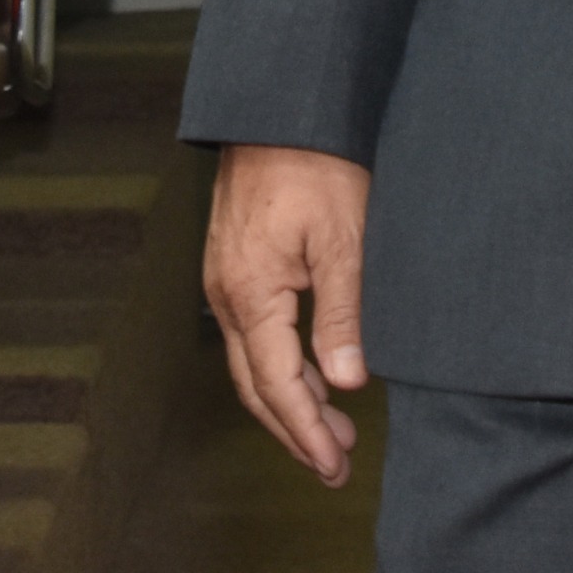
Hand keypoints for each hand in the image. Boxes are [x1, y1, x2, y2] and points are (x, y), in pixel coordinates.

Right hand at [205, 143, 371, 484]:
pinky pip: (253, 333)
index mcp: (251, 294)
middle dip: (295, 430)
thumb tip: (347, 382)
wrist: (278, 106)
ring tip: (334, 428)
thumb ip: (342, 313)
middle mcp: (227, 294)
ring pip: (252, 362)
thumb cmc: (315, 163)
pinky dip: (281, 365)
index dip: (307, 432)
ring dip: (290, 399)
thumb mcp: (343, 239)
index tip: (334, 466)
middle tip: (334, 465)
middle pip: (255, 386)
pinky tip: (313, 371)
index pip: (278, 386)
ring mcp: (225, 279)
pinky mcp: (234, 263)